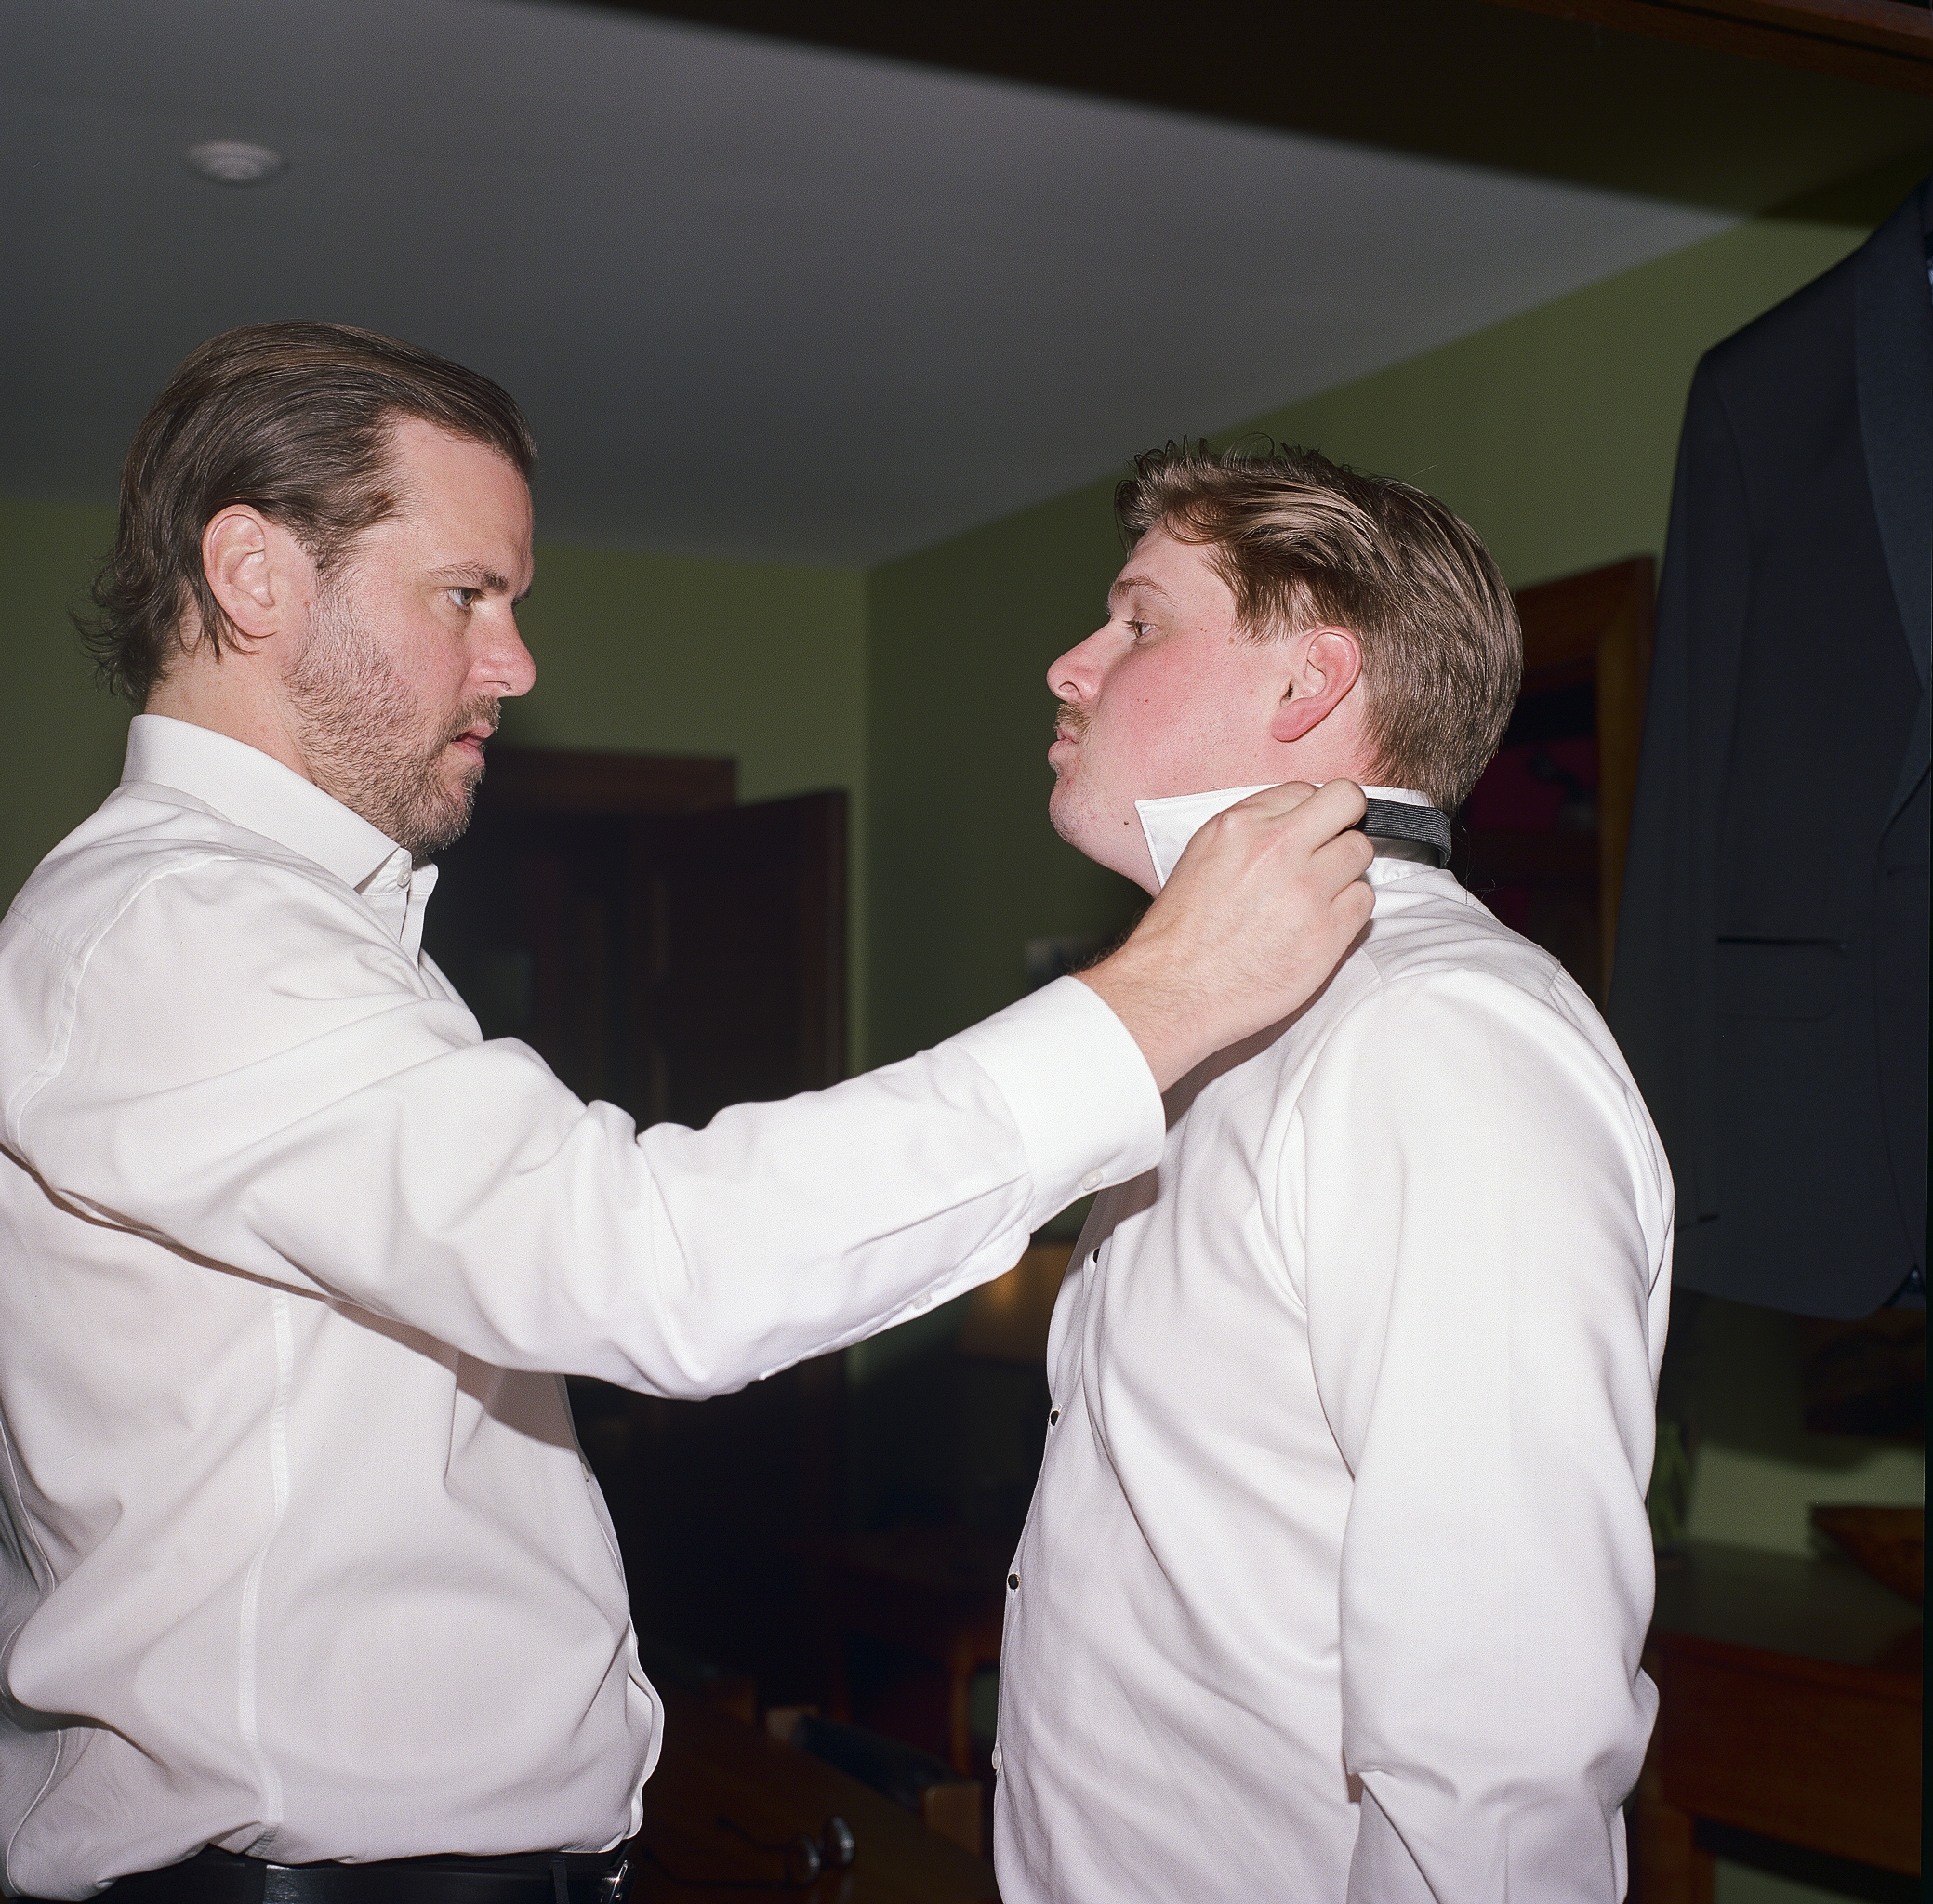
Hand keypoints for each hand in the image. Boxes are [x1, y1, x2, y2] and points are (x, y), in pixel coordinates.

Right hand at [1077, 780, 1373, 1088]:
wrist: (1175, 989)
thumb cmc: (1182, 930)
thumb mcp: (1202, 854)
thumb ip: (1252, 829)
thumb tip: (1297, 818)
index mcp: (1241, 825)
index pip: (1306, 789)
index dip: (1310, 813)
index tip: (1306, 834)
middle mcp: (1277, 849)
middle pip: (1348, 803)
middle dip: (1344, 823)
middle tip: (1330, 849)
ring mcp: (1307, 890)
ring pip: (1360, 852)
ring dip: (1344, 871)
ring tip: (1315, 896)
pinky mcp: (1328, 932)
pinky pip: (1364, 900)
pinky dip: (1347, 911)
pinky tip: (1316, 925)